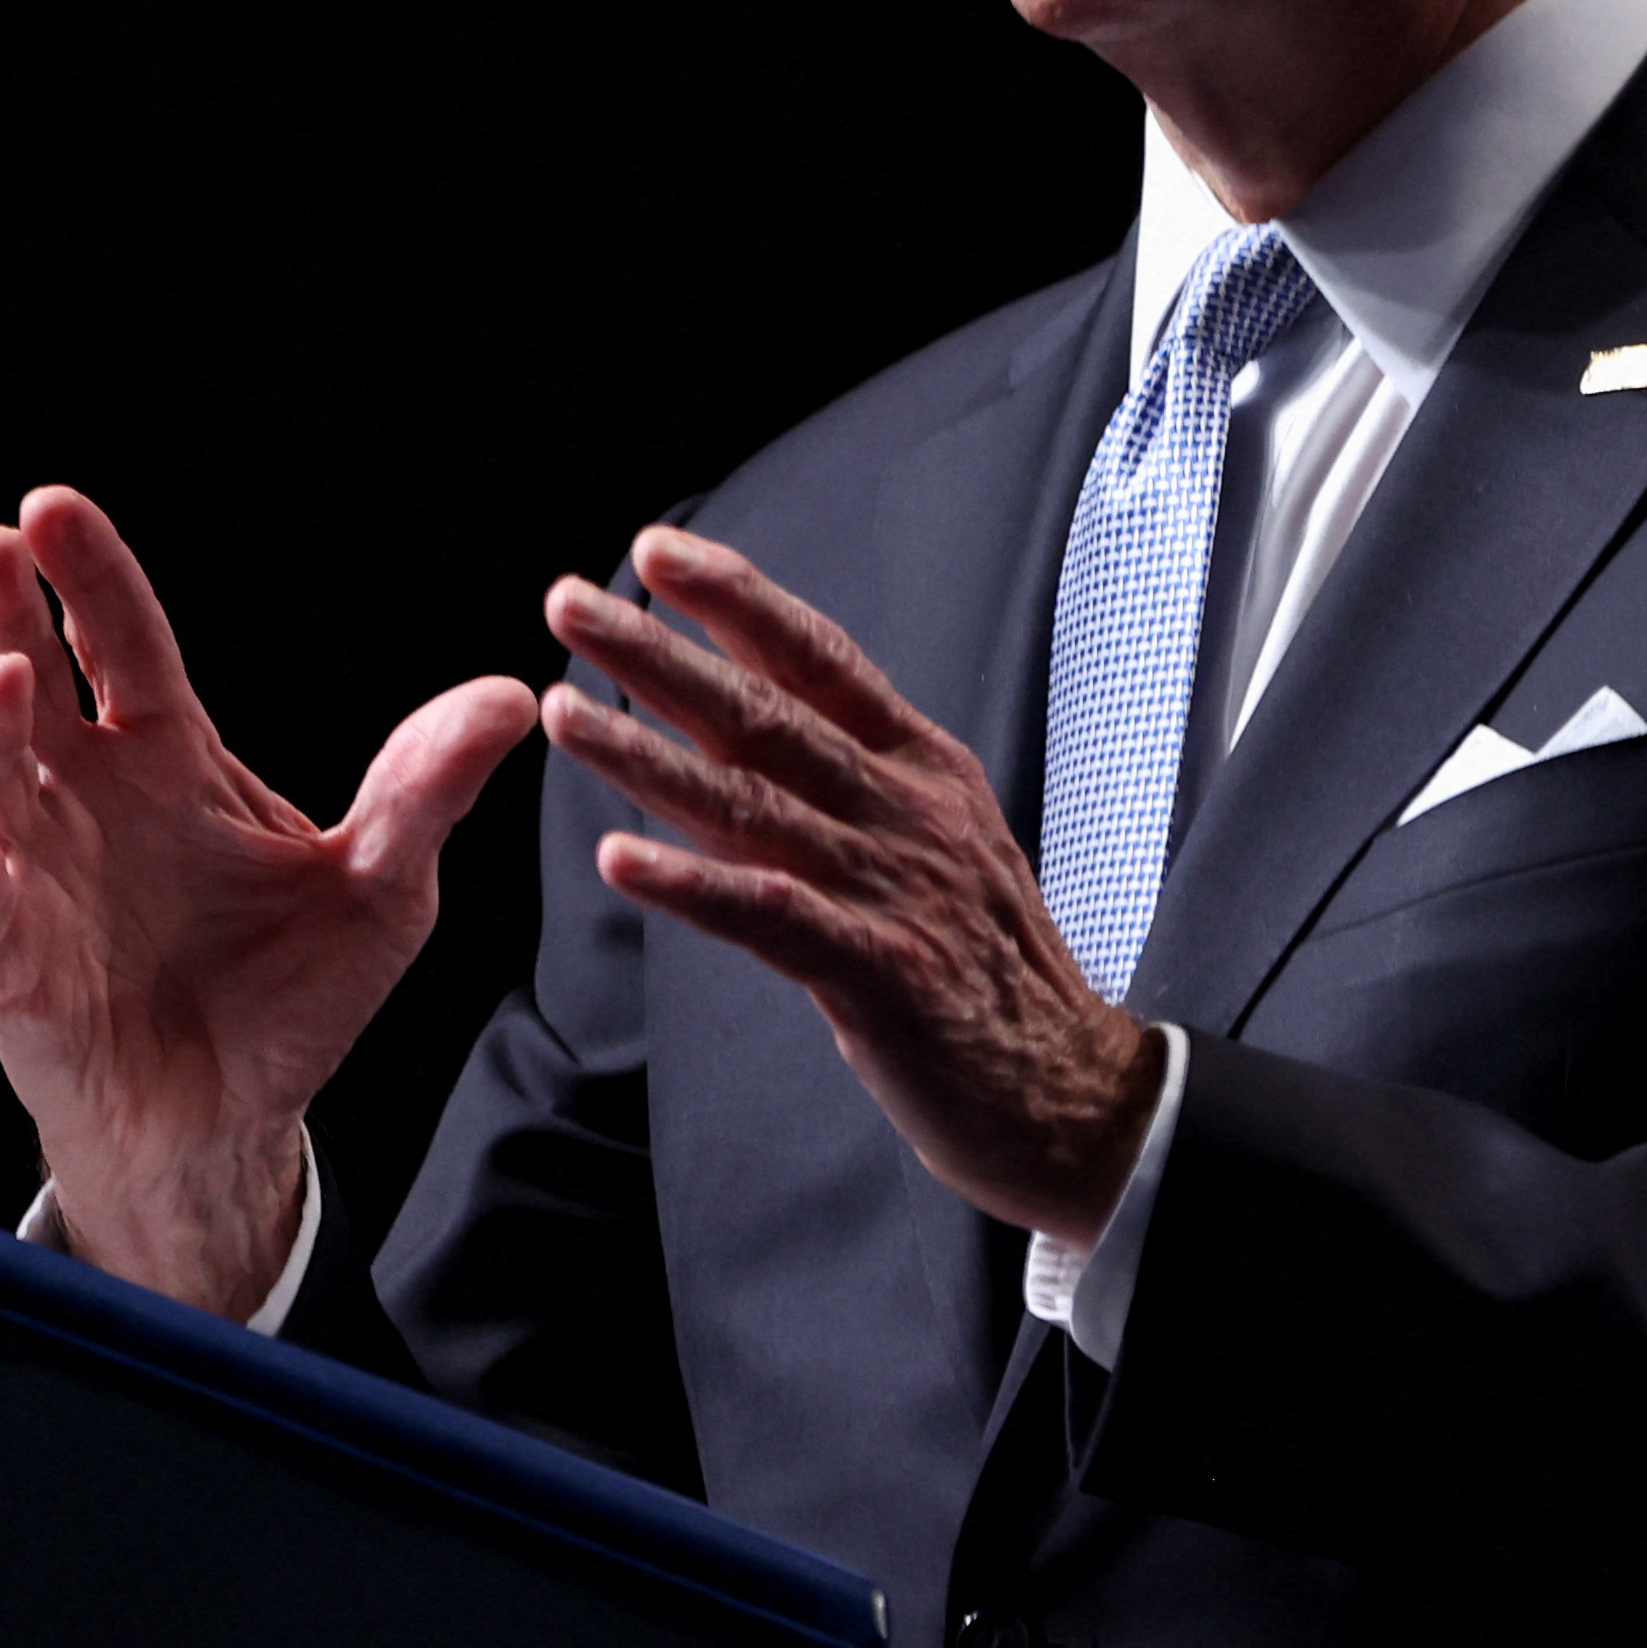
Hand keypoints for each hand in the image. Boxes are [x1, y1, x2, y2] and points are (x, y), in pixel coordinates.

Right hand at [0, 485, 536, 1317]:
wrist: (236, 1122)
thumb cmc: (293, 990)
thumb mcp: (384, 885)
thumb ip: (426, 790)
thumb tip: (508, 694)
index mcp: (167, 757)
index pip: (122, 644)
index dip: (89, 577)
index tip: (53, 508)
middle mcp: (90, 800)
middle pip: (28, 683)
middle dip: (4, 613)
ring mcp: (41, 880)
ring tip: (8, 678)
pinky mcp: (17, 974)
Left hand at [541, 525, 1163, 1247]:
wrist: (1081, 1096)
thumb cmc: (990, 969)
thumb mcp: (932, 840)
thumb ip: (841, 777)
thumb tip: (736, 711)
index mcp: (923, 768)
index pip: (819, 658)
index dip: (737, 599)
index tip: (656, 551)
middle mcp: (908, 810)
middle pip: (765, 712)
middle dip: (659, 653)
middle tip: (570, 604)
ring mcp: (895, 888)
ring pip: (750, 802)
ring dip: (646, 755)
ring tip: (565, 712)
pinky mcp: (882, 973)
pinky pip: (768, 916)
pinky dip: (690, 885)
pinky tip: (617, 859)